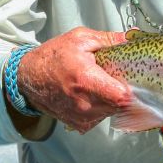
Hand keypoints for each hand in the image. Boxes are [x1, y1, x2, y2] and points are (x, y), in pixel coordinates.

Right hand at [16, 27, 131, 133]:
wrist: (29, 77)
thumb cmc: (54, 56)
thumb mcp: (80, 39)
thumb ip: (109, 39)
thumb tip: (133, 37)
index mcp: (87, 80)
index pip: (122, 97)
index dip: (133, 89)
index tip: (133, 79)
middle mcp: (85, 103)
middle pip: (121, 105)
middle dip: (124, 92)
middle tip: (118, 77)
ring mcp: (82, 118)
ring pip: (113, 112)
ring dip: (113, 100)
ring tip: (102, 84)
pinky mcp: (80, 125)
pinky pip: (101, 118)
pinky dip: (102, 107)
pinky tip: (93, 94)